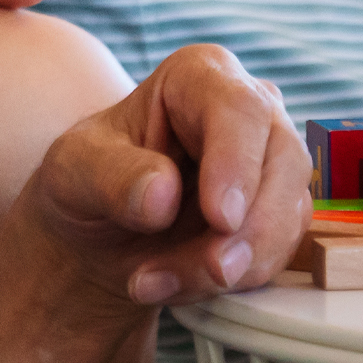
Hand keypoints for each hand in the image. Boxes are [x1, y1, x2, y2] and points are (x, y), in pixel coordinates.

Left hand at [24, 44, 310, 313]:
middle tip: (208, 271)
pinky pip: (280, 251)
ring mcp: (271, 161)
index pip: (238, 107)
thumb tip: (163, 195)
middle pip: (283, 161)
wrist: (103, 230)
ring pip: (288, 214)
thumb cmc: (89, 179)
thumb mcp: (74, 171)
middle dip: (249, 229)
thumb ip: (112, 177)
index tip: (220, 218)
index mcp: (196, 76)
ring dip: (233, 264)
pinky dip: (235, 280)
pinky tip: (177, 286)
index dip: (236, 163)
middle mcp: (248, 109)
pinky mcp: (279, 212)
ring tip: (160, 282)